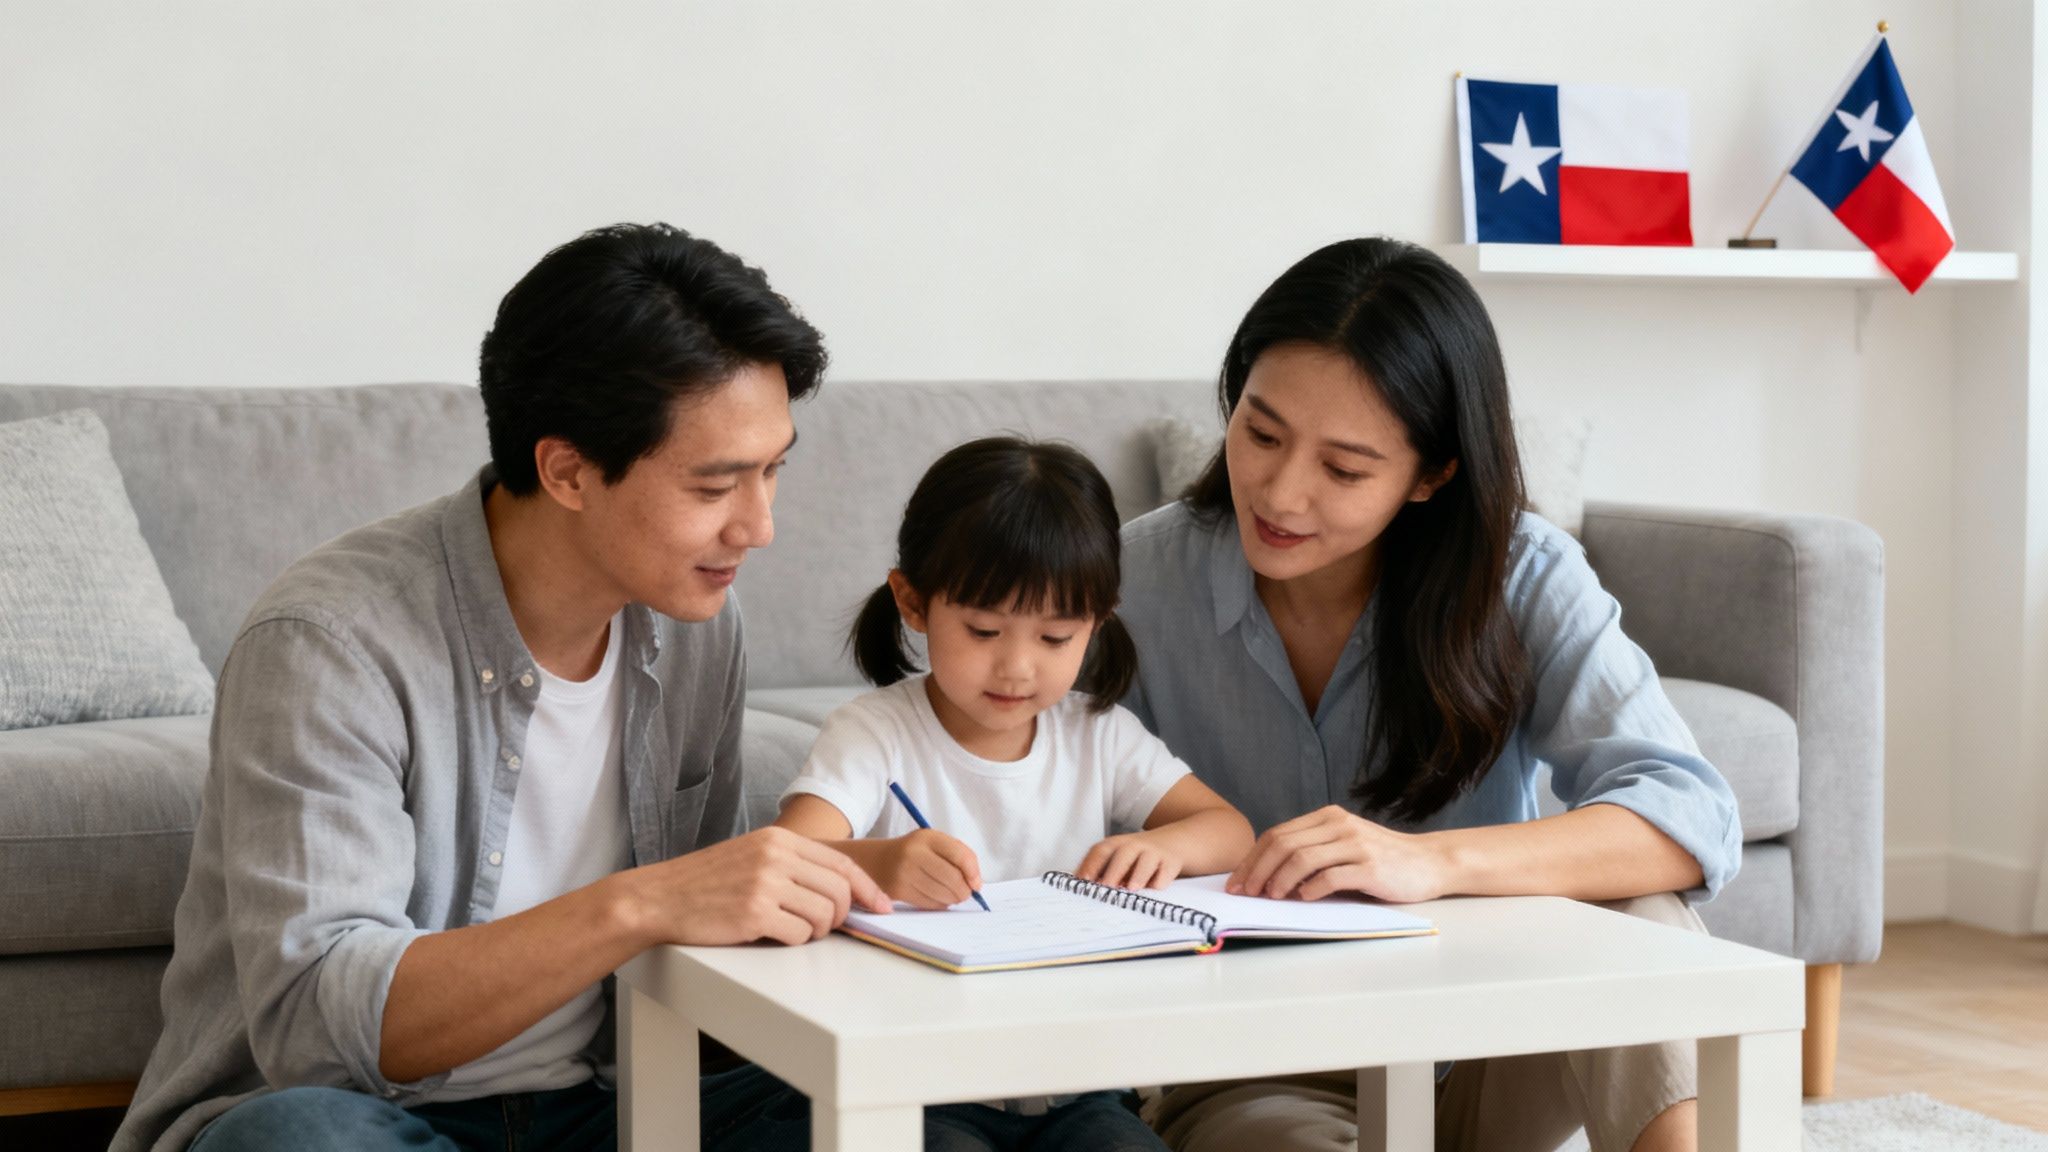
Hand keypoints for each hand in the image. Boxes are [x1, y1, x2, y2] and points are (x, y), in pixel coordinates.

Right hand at [624, 826, 890, 946]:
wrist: (659, 898)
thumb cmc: (706, 883)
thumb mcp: (752, 856)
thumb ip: (794, 864)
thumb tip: (842, 888)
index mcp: (779, 839)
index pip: (843, 862)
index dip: (868, 888)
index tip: (881, 906)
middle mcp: (776, 856)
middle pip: (840, 891)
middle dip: (839, 916)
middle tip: (822, 926)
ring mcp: (765, 884)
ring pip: (824, 915)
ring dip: (814, 931)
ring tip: (788, 928)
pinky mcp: (754, 913)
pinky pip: (799, 934)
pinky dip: (792, 940)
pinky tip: (769, 934)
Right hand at [873, 829, 984, 909]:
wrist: (878, 861)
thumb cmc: (915, 853)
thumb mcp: (934, 844)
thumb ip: (959, 857)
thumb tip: (976, 885)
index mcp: (928, 837)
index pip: (960, 855)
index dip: (973, 873)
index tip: (976, 883)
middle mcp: (914, 853)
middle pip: (953, 878)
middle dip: (964, 891)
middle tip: (965, 893)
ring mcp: (904, 872)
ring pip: (942, 894)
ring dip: (953, 899)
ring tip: (951, 895)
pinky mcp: (898, 890)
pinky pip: (930, 904)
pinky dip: (940, 904)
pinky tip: (937, 897)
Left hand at [1075, 832, 1182, 889]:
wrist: (1173, 842)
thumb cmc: (1137, 855)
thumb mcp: (1118, 856)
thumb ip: (1101, 870)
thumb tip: (1078, 886)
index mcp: (1117, 844)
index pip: (1101, 850)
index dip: (1091, 864)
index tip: (1083, 879)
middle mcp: (1135, 845)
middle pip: (1123, 854)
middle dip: (1114, 871)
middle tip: (1106, 887)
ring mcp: (1154, 853)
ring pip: (1146, 862)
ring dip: (1138, 875)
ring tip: (1132, 888)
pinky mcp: (1171, 863)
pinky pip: (1165, 873)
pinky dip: (1159, 881)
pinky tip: (1154, 889)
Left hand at [1226, 806, 1448, 903]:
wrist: (1429, 862)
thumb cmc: (1382, 859)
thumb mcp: (1344, 845)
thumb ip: (1313, 851)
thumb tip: (1267, 876)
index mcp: (1328, 818)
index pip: (1278, 834)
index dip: (1253, 859)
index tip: (1237, 881)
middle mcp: (1339, 825)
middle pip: (1283, 844)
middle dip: (1257, 870)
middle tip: (1244, 893)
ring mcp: (1355, 844)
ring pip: (1302, 858)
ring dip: (1279, 880)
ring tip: (1269, 897)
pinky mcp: (1370, 867)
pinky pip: (1332, 876)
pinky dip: (1311, 888)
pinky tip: (1302, 899)